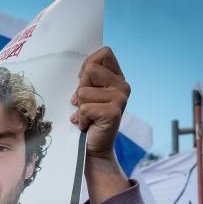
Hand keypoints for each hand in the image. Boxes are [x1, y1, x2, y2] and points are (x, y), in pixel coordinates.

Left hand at [70, 46, 130, 202]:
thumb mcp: (87, 95)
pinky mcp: (113, 112)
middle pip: (90, 70)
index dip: (88, 65)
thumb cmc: (88, 120)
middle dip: (81, 89)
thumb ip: (88, 80)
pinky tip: (87, 125)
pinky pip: (84, 108)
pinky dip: (80, 119)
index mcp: (117, 78)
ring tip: (87, 117)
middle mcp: (123, 86)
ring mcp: (120, 98)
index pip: (104, 53)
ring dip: (79, 107)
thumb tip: (81, 73)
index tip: (85, 83)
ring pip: (83, 91)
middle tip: (86, 104)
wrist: (94, 150)